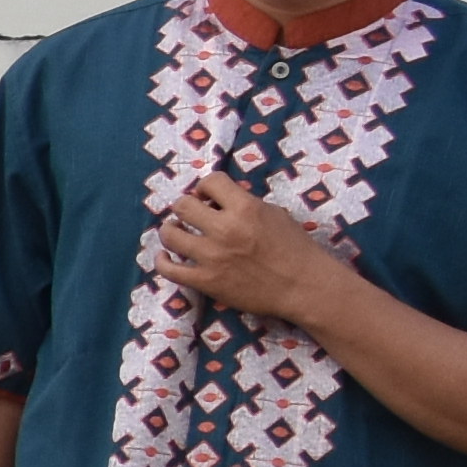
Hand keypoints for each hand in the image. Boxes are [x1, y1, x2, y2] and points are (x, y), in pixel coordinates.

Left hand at [150, 172, 354, 327]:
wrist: (303, 285)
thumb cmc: (295, 248)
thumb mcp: (274, 214)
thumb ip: (244, 204)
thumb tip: (217, 202)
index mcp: (245, 208)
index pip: (210, 181)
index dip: (204, 187)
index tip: (206, 196)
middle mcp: (224, 229)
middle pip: (182, 205)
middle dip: (184, 206)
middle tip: (190, 215)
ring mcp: (211, 256)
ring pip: (169, 235)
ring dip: (170, 230)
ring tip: (177, 232)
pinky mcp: (205, 281)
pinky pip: (169, 269)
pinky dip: (162, 261)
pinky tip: (166, 257)